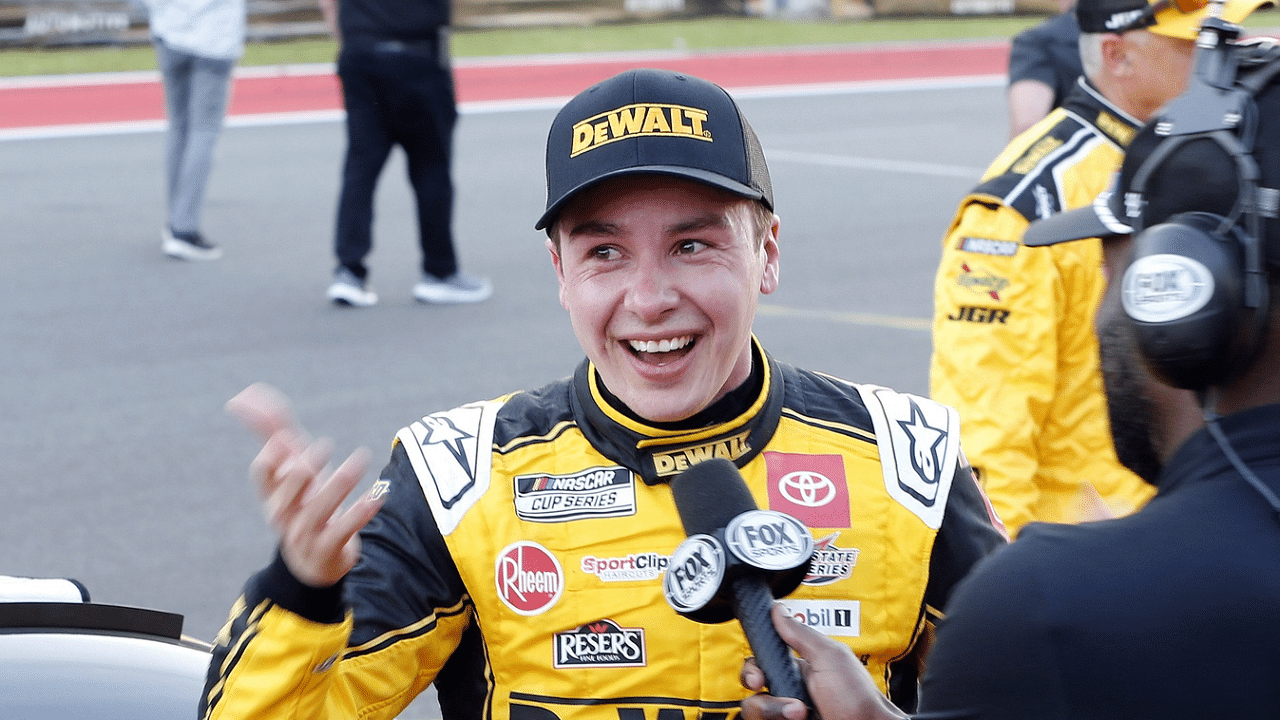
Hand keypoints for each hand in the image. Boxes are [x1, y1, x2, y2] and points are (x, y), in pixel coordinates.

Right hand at [226, 383, 383, 587]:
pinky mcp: (328, 549)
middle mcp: (284, 513)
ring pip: (319, 509)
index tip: (287, 439)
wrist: (313, 562)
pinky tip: (378, 495)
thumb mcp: (291, 470)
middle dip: (304, 468)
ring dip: (340, 482)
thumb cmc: (302, 503)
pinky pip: (344, 530)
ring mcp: (305, 533)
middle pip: (289, 489)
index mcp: (273, 493)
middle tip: (325, 446)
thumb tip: (250, 394)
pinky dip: (360, 512)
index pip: (262, 474)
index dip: (272, 457)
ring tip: (362, 458)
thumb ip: (274, 433)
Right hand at [740, 604, 908, 719]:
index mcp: (800, 669)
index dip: (754, 665)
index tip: (757, 673)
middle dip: (756, 684)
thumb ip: (801, 634)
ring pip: (754, 708)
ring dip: (773, 708)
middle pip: (752, 684)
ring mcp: (786, 713)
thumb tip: (779, 610)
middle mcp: (790, 691)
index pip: (763, 661)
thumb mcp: (830, 657)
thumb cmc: (860, 700)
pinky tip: (796, 719)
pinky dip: (774, 719)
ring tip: (798, 712)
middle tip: (765, 686)